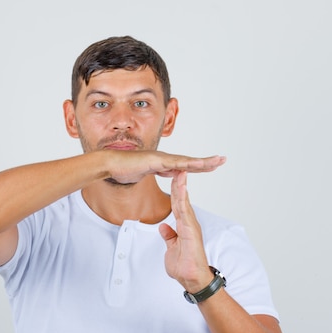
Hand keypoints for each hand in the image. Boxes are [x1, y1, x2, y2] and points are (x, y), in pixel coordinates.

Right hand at [106, 150, 225, 184]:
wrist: (109, 164)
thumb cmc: (122, 169)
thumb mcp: (144, 174)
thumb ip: (155, 172)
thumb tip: (164, 172)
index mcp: (162, 164)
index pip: (185, 166)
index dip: (198, 166)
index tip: (211, 165)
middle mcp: (164, 159)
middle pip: (189, 161)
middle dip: (206, 162)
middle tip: (222, 160)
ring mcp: (160, 158)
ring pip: (185, 161)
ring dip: (202, 161)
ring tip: (216, 161)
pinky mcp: (155, 161)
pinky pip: (173, 163)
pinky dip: (186, 163)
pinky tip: (197, 163)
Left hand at [159, 171, 214, 292]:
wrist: (192, 279)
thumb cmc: (184, 266)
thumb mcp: (171, 248)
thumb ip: (169, 237)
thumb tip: (163, 228)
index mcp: (184, 225)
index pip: (177, 204)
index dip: (175, 190)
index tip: (171, 176)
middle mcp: (189, 223)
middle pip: (181, 199)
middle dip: (179, 183)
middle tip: (177, 166)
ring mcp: (191, 227)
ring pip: (184, 203)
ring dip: (182, 187)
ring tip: (180, 172)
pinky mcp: (191, 232)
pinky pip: (185, 213)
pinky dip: (183, 200)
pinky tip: (181, 190)